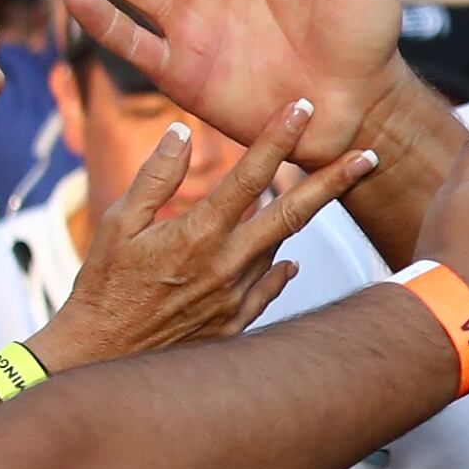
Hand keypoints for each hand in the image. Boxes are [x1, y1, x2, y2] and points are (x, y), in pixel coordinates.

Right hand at [38, 100, 366, 366]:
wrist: (101, 359)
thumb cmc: (103, 289)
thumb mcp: (118, 224)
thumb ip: (155, 178)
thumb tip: (181, 132)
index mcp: (198, 233)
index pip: (249, 176)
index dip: (278, 138)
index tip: (302, 109)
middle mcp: (227, 265)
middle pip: (293, 214)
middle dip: (333, 181)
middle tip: (367, 156)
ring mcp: (236, 298)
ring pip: (280, 248)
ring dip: (295, 221)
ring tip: (311, 196)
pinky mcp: (234, 324)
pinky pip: (270, 289)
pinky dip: (280, 270)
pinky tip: (285, 260)